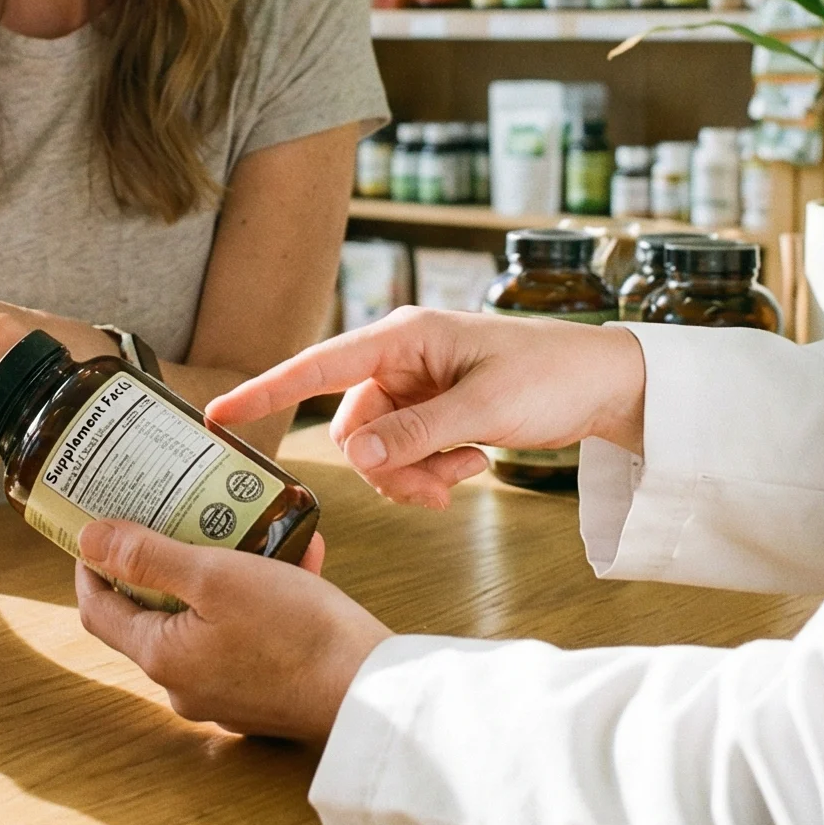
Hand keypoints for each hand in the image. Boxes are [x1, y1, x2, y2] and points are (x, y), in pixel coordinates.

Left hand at [74, 523, 389, 741]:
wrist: (371, 690)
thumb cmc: (296, 631)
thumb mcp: (216, 575)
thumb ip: (149, 556)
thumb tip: (89, 539)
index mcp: (163, 657)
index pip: (99, 609)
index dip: (92, 565)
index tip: (99, 527)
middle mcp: (185, 685)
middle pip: (153, 612)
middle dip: (165, 560)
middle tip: (178, 514)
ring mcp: (225, 693)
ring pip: (206, 619)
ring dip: (223, 572)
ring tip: (250, 528)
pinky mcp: (264, 692)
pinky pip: (248, 635)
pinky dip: (262, 596)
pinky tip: (297, 559)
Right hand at [206, 307, 647, 507]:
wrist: (605, 384)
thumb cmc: (551, 375)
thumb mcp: (484, 408)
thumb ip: (416, 435)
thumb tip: (354, 458)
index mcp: (403, 336)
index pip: (317, 365)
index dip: (265, 391)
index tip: (218, 416)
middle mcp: (401, 358)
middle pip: (352, 427)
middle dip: (387, 467)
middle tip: (437, 488)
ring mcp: (417, 387)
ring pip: (378, 450)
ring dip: (415, 474)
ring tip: (465, 471)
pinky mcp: (434, 412)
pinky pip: (405, 455)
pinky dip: (432, 471)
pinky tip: (473, 465)